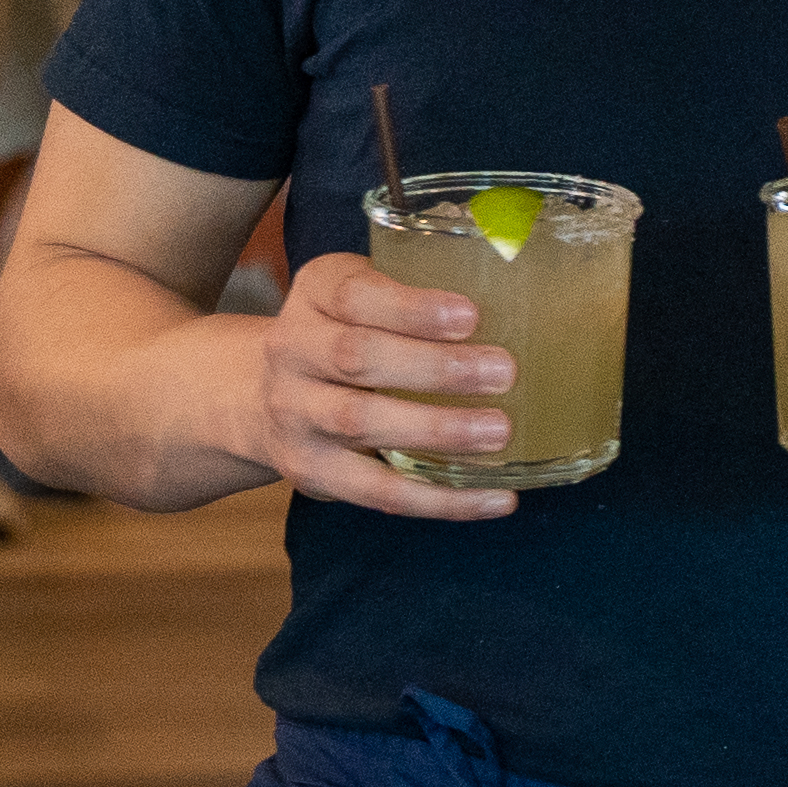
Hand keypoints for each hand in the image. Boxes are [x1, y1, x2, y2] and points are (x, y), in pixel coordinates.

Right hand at [245, 250, 519, 519]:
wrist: (260, 393)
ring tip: (499, 431)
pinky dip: (441, 499)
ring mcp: (296, 416)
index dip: (412, 308)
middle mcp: (292, 351)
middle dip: (434, 368)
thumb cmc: (345, 332)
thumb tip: (527, 294)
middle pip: (356, 358)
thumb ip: (419, 287)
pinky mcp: (313, 472)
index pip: (354, 295)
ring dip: (436, 430)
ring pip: (361, 423)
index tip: (470, 315)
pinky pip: (378, 493)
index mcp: (315, 294)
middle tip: (503, 372)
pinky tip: (496, 497)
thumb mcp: (363, 293)